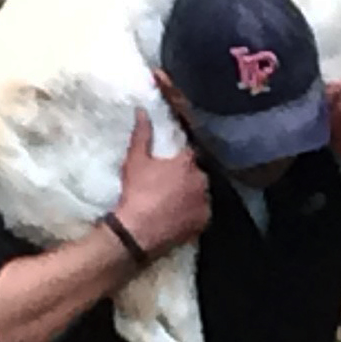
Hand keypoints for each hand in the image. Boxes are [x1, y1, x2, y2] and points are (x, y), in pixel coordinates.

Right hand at [114, 108, 210, 255]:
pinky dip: (193, 214)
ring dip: (192, 196)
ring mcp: (205, 202)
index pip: (188, 154)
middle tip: (169, 186)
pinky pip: (201, 214)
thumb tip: (142, 110)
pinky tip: (179, 217)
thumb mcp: (135, 160)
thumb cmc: (136, 192)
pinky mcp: (204, 223)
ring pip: (201, 194)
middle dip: (187, 178)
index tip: (169, 167)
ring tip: (174, 203)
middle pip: (197, 174)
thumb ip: (141, 134)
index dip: (179, 160)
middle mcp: (202, 180)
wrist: (137, 231)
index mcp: (187, 162)